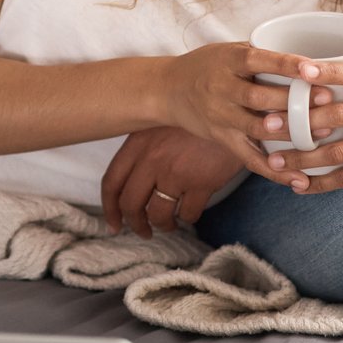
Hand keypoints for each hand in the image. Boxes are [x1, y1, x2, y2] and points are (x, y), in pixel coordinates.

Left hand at [100, 128, 240, 236]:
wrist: (233, 111)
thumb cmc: (196, 117)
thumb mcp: (162, 124)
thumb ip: (144, 148)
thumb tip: (133, 183)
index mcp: (138, 142)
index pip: (112, 182)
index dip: (110, 209)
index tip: (114, 224)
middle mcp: (152, 159)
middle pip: (131, 204)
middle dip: (135, 224)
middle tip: (144, 232)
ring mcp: (176, 172)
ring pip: (158, 214)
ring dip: (163, 225)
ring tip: (170, 224)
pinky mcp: (201, 183)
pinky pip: (188, 214)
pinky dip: (188, 217)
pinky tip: (191, 211)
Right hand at [159, 42, 318, 183]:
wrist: (168, 89)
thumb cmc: (208, 66)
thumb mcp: (230, 50)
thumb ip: (263, 55)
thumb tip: (311, 59)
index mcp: (228, 61)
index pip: (260, 60)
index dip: (286, 64)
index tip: (313, 67)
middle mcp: (222, 88)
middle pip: (259, 98)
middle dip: (294, 100)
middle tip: (328, 100)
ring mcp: (221, 117)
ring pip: (256, 128)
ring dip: (288, 133)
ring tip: (319, 135)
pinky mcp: (223, 139)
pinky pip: (249, 158)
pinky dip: (275, 171)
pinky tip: (298, 179)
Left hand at [277, 61, 342, 195]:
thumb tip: (323, 79)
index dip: (325, 70)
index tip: (297, 70)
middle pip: (336, 115)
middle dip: (297, 122)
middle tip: (266, 125)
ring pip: (337, 150)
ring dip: (302, 158)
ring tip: (274, 161)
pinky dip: (322, 184)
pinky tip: (301, 186)